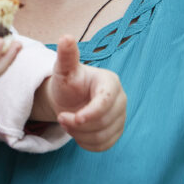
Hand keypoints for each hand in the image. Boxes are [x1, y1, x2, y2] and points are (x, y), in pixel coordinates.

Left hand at [40, 35, 126, 151]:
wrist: (69, 98)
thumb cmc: (67, 82)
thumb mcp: (64, 69)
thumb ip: (66, 55)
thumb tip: (66, 37)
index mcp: (110, 82)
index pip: (105, 103)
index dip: (88, 114)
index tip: (68, 118)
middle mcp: (121, 99)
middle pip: (104, 122)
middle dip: (78, 125)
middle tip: (62, 117)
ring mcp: (121, 116)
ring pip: (103, 136)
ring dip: (80, 135)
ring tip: (68, 124)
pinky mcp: (117, 131)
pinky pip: (104, 146)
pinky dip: (87, 144)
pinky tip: (77, 133)